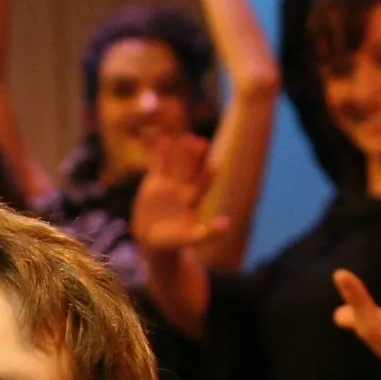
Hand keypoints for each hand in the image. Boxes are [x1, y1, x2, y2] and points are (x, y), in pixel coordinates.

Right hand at [128, 131, 224, 256]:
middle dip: (194, 157)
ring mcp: (169, 184)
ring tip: (178, 136)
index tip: (213, 165)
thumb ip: (207, 232)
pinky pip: (156, 164)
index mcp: (193, 201)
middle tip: (198, 141)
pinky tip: (159, 139)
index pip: (203, 185)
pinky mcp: (154, 182)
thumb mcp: (190, 239)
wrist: (152, 240)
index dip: (207, 175)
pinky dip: (158, 153)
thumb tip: (228, 225)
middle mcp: (183, 188)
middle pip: (190, 169)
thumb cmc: (174, 243)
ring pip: (174, 163)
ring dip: (176, 150)